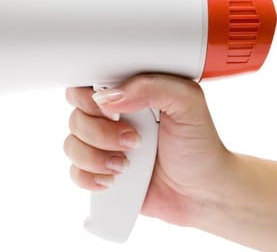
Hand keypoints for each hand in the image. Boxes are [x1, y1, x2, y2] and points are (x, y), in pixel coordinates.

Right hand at [64, 74, 231, 225]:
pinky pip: (75, 172)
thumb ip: (151, 86)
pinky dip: (91, 177)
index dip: (89, 97)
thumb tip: (108, 97)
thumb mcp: (188, 102)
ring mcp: (103, 147)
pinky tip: (115, 179)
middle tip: (132, 140)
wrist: (204, 192)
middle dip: (99, 132)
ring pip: (71, 145)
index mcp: (127, 95)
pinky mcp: (100, 173)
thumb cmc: (199, 146)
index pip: (86, 85)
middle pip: (75, 116)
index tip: (111, 110)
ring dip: (97, 157)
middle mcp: (110, 118)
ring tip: (127, 164)